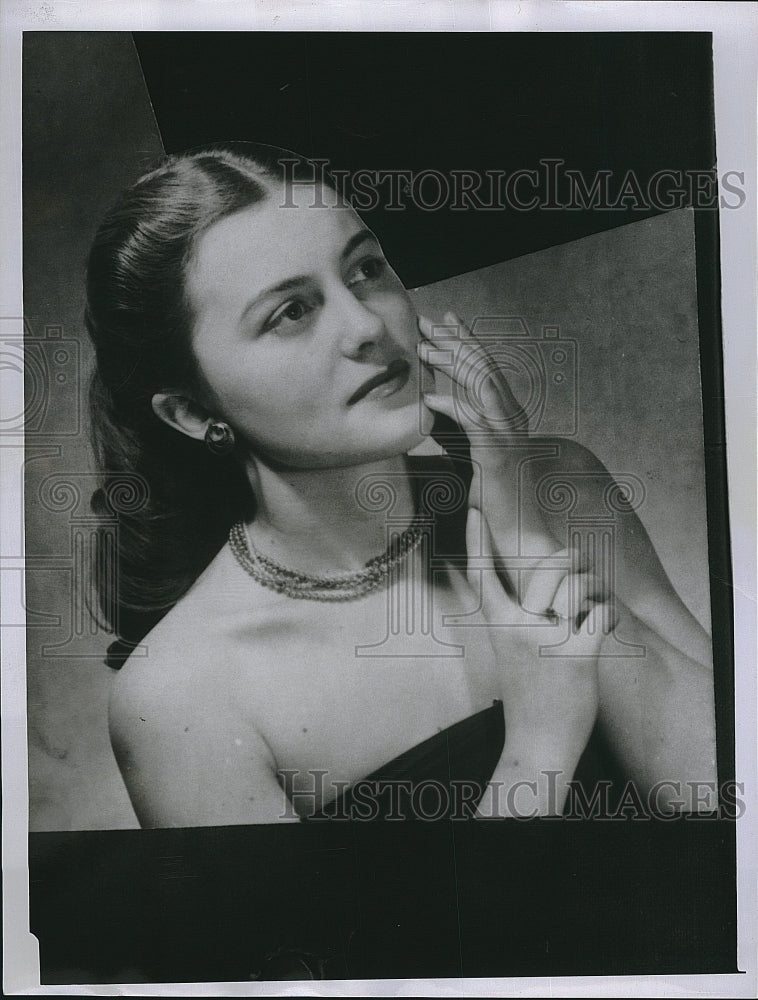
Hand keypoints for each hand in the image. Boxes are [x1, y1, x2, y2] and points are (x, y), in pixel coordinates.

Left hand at [417, 311, 558, 596]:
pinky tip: (429, 397)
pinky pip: (474, 421)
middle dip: (454, 340)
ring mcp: (508, 434)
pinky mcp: (498, 455)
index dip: (466, 340)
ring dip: (451, 363)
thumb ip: (456, 430)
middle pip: (484, 366)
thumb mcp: (470, 454)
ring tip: (423, 349)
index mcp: (508, 414)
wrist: (520, 532)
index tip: (444, 320)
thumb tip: (430, 409)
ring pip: (482, 384)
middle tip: (426, 322)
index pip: (487, 367)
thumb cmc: (494, 498)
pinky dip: (450, 404)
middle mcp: (512, 417)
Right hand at [467, 505, 616, 813]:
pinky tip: (607, 624)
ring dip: (597, 589)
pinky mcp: (575, 656)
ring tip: (597, 605)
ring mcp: (545, 640)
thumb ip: (513, 616)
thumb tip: (519, 584)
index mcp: (498, 624)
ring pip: (578, 585)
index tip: (473, 506)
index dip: (477, 537)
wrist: (537, 743)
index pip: (482, 573)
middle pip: (547, 567)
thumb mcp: (509, 651)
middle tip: (582, 565)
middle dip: (573, 559)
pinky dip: (611, 614)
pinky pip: (601, 611)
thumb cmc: (529, 696)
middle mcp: (517, 627)